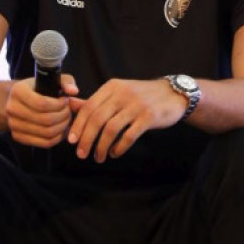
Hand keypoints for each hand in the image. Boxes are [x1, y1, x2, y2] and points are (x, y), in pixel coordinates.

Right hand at [5, 73, 79, 147]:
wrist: (19, 100)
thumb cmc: (38, 88)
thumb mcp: (51, 79)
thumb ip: (66, 82)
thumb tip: (73, 91)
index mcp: (18, 91)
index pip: (41, 103)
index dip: (59, 104)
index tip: (66, 101)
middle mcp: (12, 108)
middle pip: (45, 119)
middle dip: (63, 116)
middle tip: (68, 111)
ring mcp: (13, 124)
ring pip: (46, 132)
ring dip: (62, 127)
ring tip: (66, 119)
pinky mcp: (18, 137)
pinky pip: (44, 143)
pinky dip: (58, 138)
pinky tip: (62, 129)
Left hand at [66, 78, 186, 161]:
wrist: (173, 94)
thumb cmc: (141, 96)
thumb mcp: (118, 93)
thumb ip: (96, 101)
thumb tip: (70, 105)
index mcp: (112, 87)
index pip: (89, 107)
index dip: (78, 125)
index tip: (72, 141)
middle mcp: (122, 94)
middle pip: (97, 119)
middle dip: (86, 139)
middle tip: (82, 154)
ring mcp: (136, 105)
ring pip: (111, 129)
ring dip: (102, 146)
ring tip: (99, 157)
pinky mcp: (149, 117)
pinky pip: (129, 135)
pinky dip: (119, 147)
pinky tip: (115, 153)